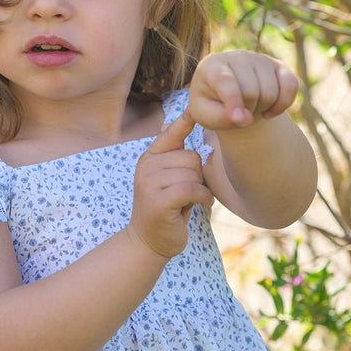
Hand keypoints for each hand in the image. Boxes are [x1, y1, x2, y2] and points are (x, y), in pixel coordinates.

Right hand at [127, 109, 213, 258]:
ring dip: (198, 190)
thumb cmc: (166, 208)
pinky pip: (192, 189)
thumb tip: (178, 123)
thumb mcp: (169, 178)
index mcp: (150, 157)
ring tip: (186, 202)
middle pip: (191, 157)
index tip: (195, 108)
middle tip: (186, 193)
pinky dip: (203, 198)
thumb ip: (176, 156)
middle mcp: (147, 166)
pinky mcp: (159, 200)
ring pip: (193, 174)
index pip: (170, 133)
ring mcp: (150, 183)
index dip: (185, 120)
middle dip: (196, 176)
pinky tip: (201, 205)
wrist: (149, 241)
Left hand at [188, 50, 298, 130]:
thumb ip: (220, 118)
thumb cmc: (212, 105)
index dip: (234, 101)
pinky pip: (291, 86)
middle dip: (247, 111)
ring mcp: (260, 59)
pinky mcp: (278, 65)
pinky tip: (269, 110)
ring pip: (271, 93)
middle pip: (252, 92)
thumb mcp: (205, 116)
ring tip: (249, 106)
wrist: (228, 95)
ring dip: (262, 109)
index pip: (227, 82)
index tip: (239, 120)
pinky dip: (283, 105)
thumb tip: (245, 119)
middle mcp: (237, 57)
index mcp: (212, 66)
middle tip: (238, 112)